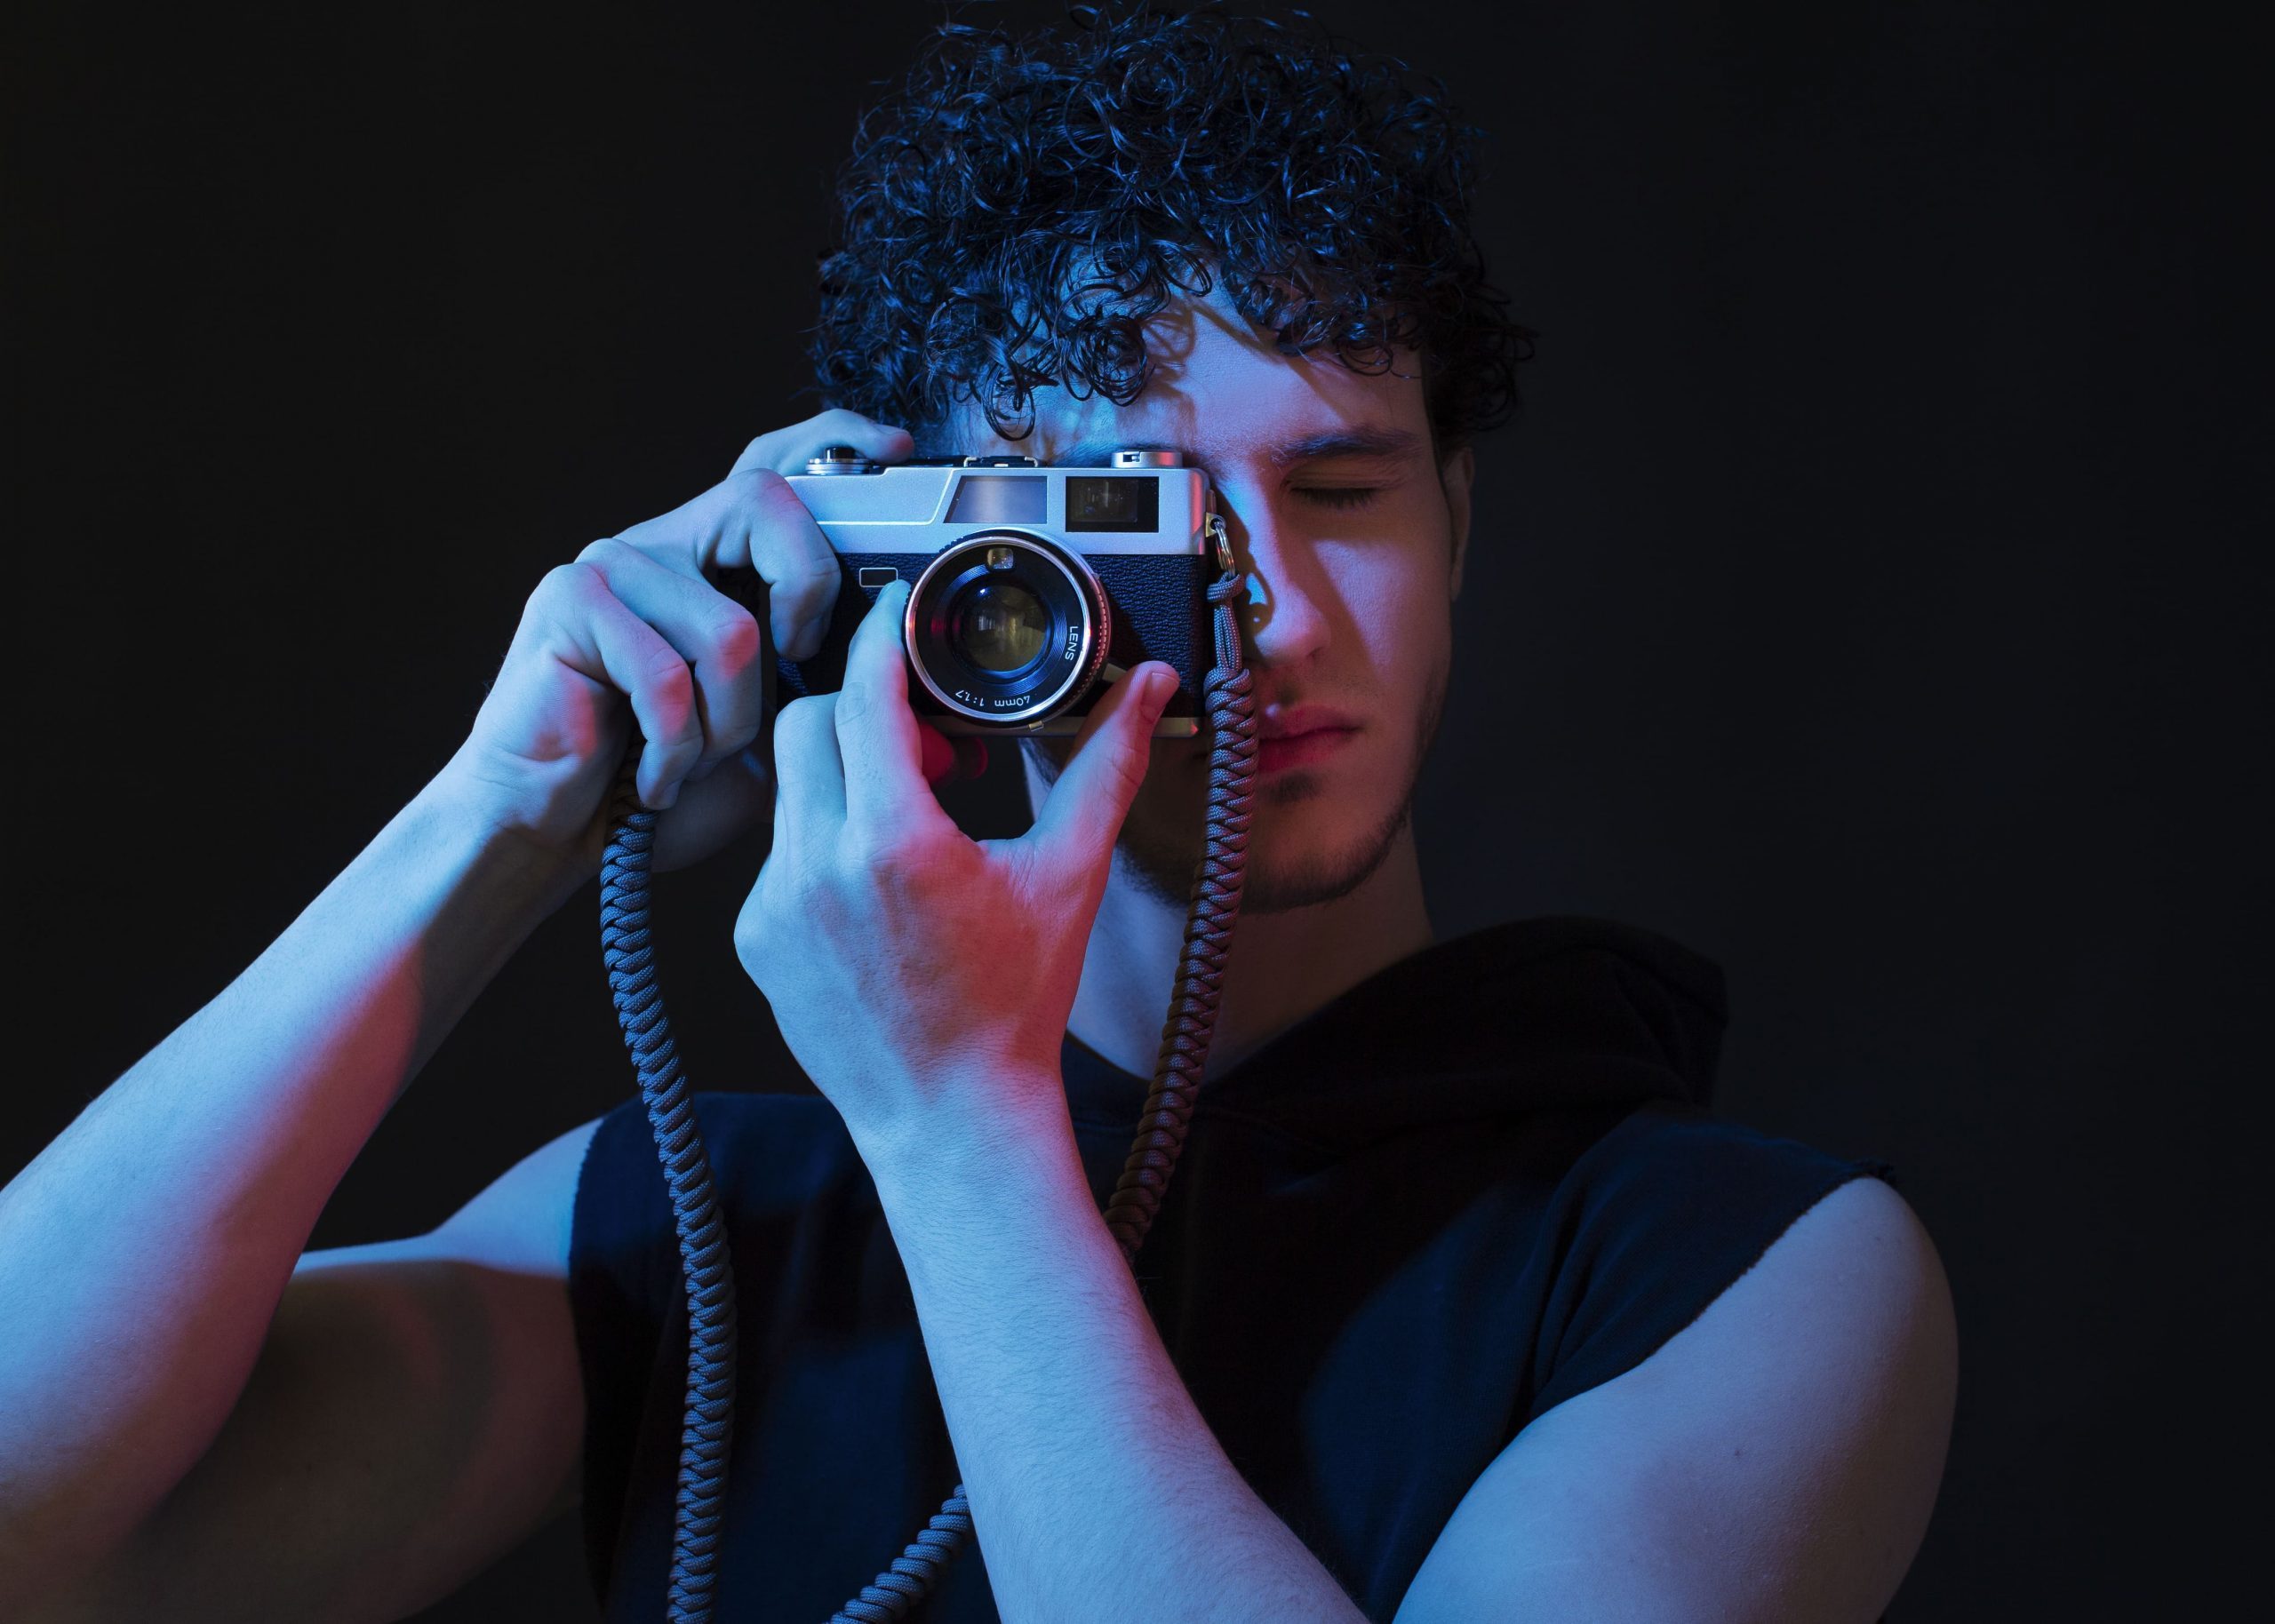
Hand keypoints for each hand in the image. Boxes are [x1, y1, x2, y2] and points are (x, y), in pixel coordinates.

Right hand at [428, 410, 962, 891]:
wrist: (555, 834)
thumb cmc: (659, 785)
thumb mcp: (774, 747)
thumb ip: (837, 717)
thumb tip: (942, 735)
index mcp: (715, 561)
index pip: (775, 467)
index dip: (836, 443)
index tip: (894, 449)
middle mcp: (664, 544)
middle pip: (763, 502)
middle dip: (807, 595)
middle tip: (792, 670)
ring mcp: (611, 565)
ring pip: (729, 629)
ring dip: (725, 724)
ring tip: (688, 761)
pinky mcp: (567, 603)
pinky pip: (667, 674)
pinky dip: (675, 748)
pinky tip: (651, 777)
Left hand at [736, 576, 1177, 1162]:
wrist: (953, 1115)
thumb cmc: (1014, 1005)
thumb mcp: (1068, 877)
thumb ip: (1105, 767)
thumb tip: (1150, 687)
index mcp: (896, 842)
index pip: (862, 693)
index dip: (881, 637)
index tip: (900, 611)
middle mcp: (818, 868)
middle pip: (810, 722)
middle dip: (866, 712)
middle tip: (934, 748)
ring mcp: (774, 905)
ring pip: (790, 785)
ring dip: (845, 777)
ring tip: (913, 820)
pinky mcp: (754, 937)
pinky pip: (779, 850)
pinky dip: (824, 841)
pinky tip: (878, 885)